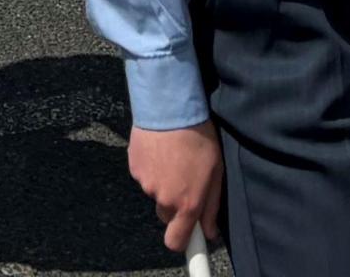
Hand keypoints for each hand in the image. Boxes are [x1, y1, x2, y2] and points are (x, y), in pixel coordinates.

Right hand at [124, 123, 222, 255]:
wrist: (170, 108)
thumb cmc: (199, 138)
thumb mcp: (215, 172)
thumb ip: (211, 206)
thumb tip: (209, 231)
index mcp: (186, 203)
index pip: (176, 241)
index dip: (181, 240)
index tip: (187, 234)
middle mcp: (163, 198)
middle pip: (166, 214)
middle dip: (174, 203)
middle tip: (185, 178)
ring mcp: (145, 183)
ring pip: (155, 192)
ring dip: (163, 181)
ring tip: (173, 156)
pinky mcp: (133, 167)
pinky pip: (144, 175)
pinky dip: (151, 167)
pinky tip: (161, 149)